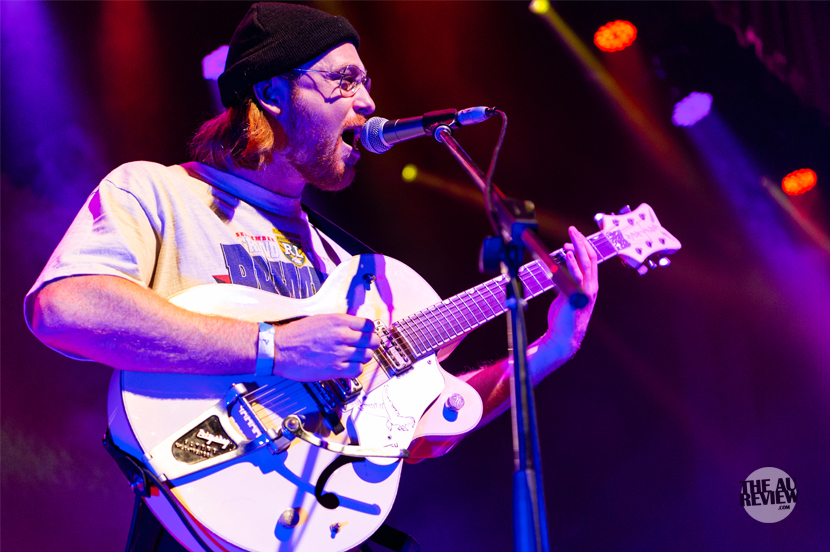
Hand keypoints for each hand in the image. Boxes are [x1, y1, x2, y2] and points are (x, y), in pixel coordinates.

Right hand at [271, 314, 379, 380]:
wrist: (279, 349)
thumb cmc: (296, 334)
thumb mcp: (320, 320)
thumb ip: (340, 323)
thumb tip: (355, 328)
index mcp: (338, 321)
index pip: (368, 325)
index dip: (370, 331)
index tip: (367, 335)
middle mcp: (342, 335)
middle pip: (372, 341)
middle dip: (370, 344)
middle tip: (364, 347)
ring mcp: (340, 353)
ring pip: (366, 356)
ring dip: (362, 358)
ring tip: (354, 358)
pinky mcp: (335, 369)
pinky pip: (357, 370)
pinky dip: (355, 370)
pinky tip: (348, 367)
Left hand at [532, 226, 598, 380]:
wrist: (563, 337)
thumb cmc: (563, 318)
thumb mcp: (565, 296)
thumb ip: (565, 283)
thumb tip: (556, 270)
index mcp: (591, 287)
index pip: (591, 261)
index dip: (584, 247)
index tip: (574, 237)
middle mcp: (591, 287)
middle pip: (590, 258)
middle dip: (582, 241)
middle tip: (573, 229)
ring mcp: (585, 292)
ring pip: (586, 263)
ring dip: (578, 247)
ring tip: (571, 235)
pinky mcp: (576, 296)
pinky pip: (576, 276)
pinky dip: (572, 262)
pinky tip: (567, 252)